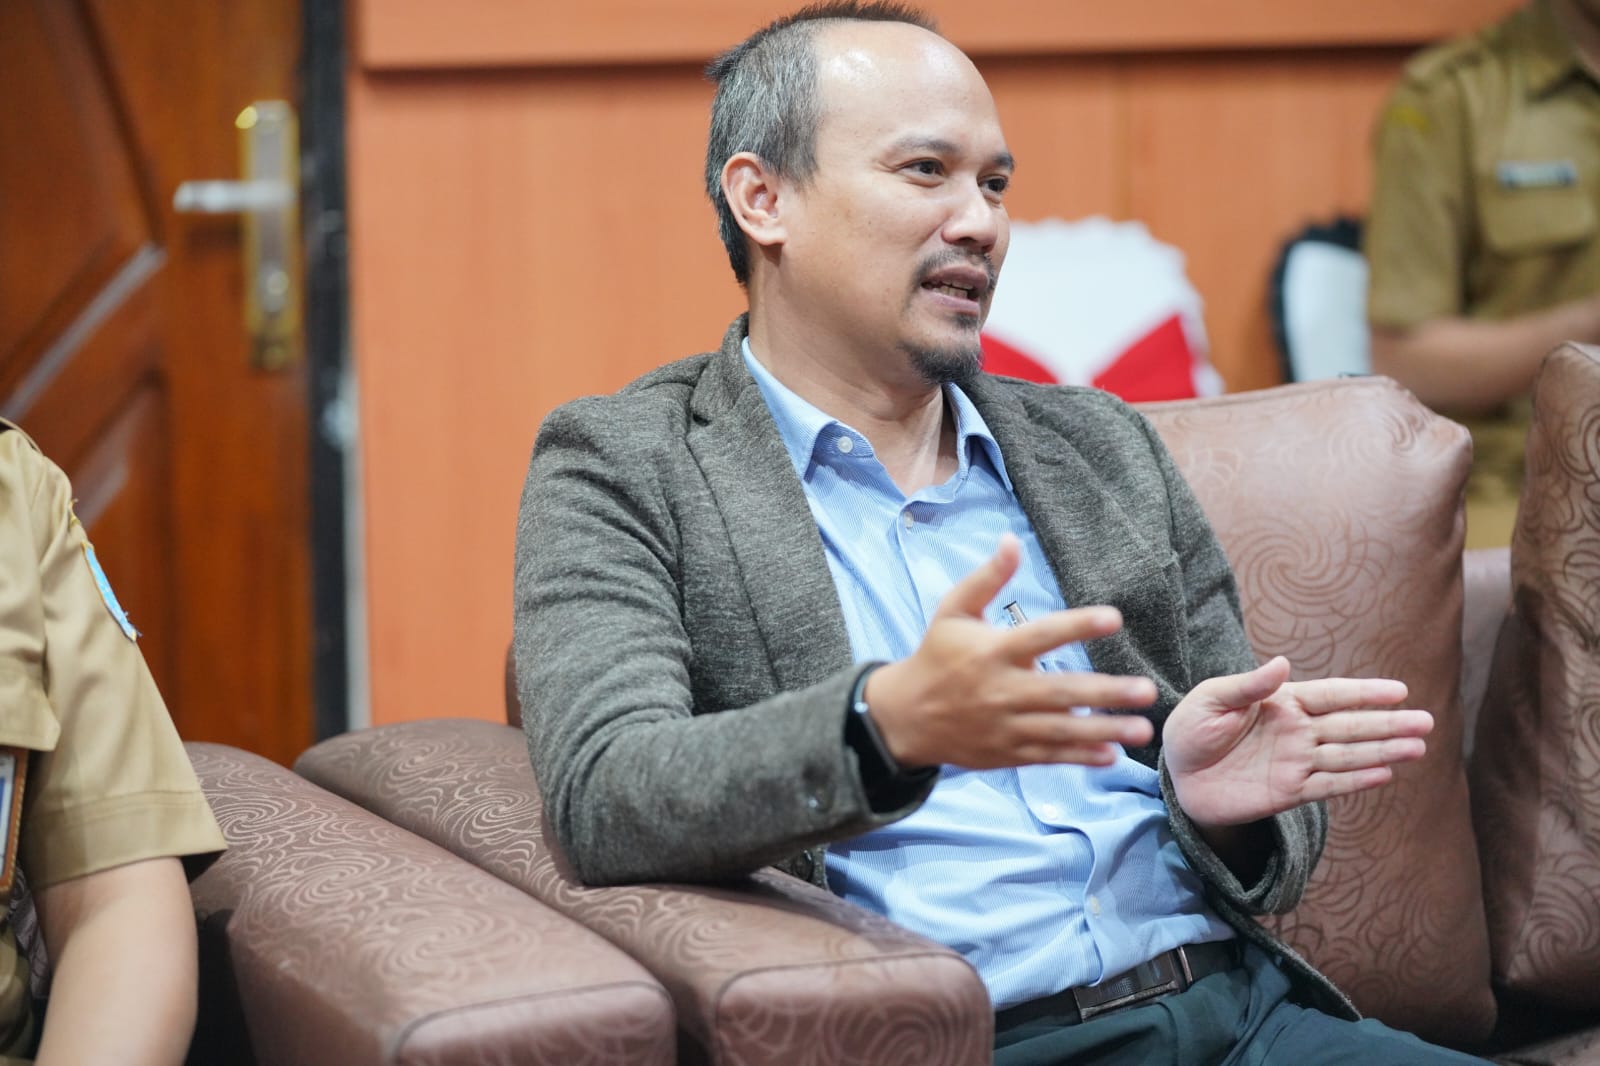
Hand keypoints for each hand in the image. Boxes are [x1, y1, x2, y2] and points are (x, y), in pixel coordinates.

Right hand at [864, 534, 1157, 768]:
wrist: (905, 717)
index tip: (1114, 618)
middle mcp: (1002, 690)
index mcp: (992, 652)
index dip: (1077, 625)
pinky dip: (1080, 757)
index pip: (1041, 635)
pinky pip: (1049, 756)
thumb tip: (1011, 540)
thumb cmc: (935, 656)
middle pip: (1061, 691)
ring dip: (1104, 730)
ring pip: (1062, 730)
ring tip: (1143, 728)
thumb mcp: (953, 612)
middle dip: (1106, 693)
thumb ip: (986, 579)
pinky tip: (1113, 755)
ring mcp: (1006, 726)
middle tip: (1147, 690)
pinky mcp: (1007, 753)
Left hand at [1164, 656, 1432, 830]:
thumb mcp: (1211, 700)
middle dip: (1388, 723)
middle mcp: (1297, 731)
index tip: (1400, 690)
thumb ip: (1248, 686)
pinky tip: (1385, 774)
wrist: (1178, 776)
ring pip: (1348, 755)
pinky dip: (1356, 782)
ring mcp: (1296, 761)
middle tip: (1426, 721)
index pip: (1331, 695)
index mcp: (1281, 702)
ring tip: (1418, 748)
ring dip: (1382, 751)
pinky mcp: (1289, 791)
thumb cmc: (1191, 730)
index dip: (1365, 692)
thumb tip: (1283, 663)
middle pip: (1350, 725)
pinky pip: (1328, 786)